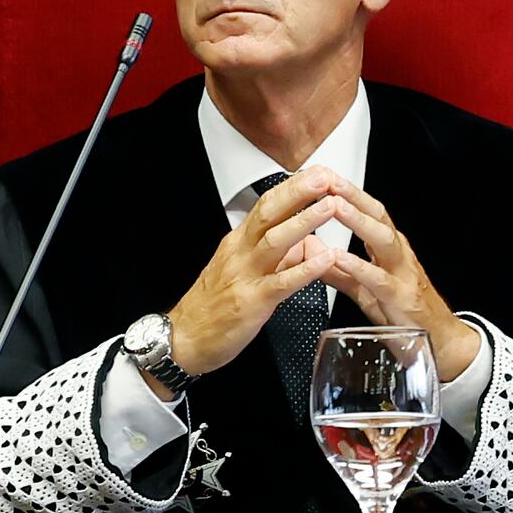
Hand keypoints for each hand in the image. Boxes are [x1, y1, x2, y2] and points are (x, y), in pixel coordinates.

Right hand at [167, 170, 379, 376]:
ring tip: (331, 207)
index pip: (265, 205)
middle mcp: (240, 253)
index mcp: (238, 243)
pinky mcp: (252, 302)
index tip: (315, 173)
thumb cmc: (212, 307)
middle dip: (298, 192)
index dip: (291, 188)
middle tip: (324, 176)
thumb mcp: (241, 271)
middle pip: (269, 213)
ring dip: (305, 221)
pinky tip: (326, 259)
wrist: (182, 339)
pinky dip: (306, 269)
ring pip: (275, 241)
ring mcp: (245, 276)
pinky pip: (282, 282)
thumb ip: (273, 255)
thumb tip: (303, 241)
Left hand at [298, 182, 485, 388]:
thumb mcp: (365, 289)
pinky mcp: (401, 298)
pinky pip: (378, 278)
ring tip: (334, 206)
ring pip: (381, 239)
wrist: (440, 342)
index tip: (324, 176)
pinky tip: (340, 257)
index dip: (347, 192)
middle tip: (328, 179)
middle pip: (378, 215)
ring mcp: (402, 274)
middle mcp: (398, 255)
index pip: (368, 211)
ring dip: (357, 220)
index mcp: (389, 249)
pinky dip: (358, 266)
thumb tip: (312, 251)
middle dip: (352, 195)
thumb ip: (339, 270)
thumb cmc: (402, 313)